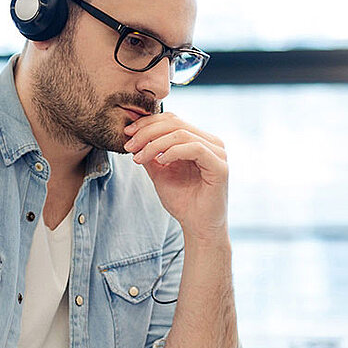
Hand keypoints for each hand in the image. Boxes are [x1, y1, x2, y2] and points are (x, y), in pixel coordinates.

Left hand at [123, 113, 227, 238]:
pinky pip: (195, 148)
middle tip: (130, 145)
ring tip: (140, 157)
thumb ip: (151, 155)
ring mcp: (218, 153)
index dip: (148, 123)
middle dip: (148, 132)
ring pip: (182, 133)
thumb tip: (133, 138)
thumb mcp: (160, 174)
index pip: (172, 120)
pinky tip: (161, 162)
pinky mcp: (220, 166)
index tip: (127, 134)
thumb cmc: (183, 202)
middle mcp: (211, 142)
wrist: (198, 227)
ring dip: (155, 143)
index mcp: (199, 140)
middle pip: (176, 123)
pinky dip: (173, 152)